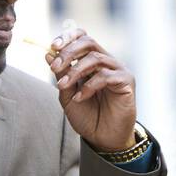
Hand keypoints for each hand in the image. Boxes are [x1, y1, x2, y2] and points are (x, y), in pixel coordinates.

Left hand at [47, 28, 137, 151]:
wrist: (103, 139)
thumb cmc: (87, 117)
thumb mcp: (67, 95)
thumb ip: (61, 75)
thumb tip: (48, 53)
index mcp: (92, 61)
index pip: (82, 37)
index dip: (68, 37)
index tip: (52, 46)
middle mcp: (106, 62)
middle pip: (89, 42)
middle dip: (68, 52)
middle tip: (54, 67)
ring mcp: (118, 70)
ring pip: (95, 58)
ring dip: (75, 70)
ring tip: (63, 86)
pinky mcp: (127, 81)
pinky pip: (105, 76)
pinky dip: (88, 86)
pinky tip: (79, 98)